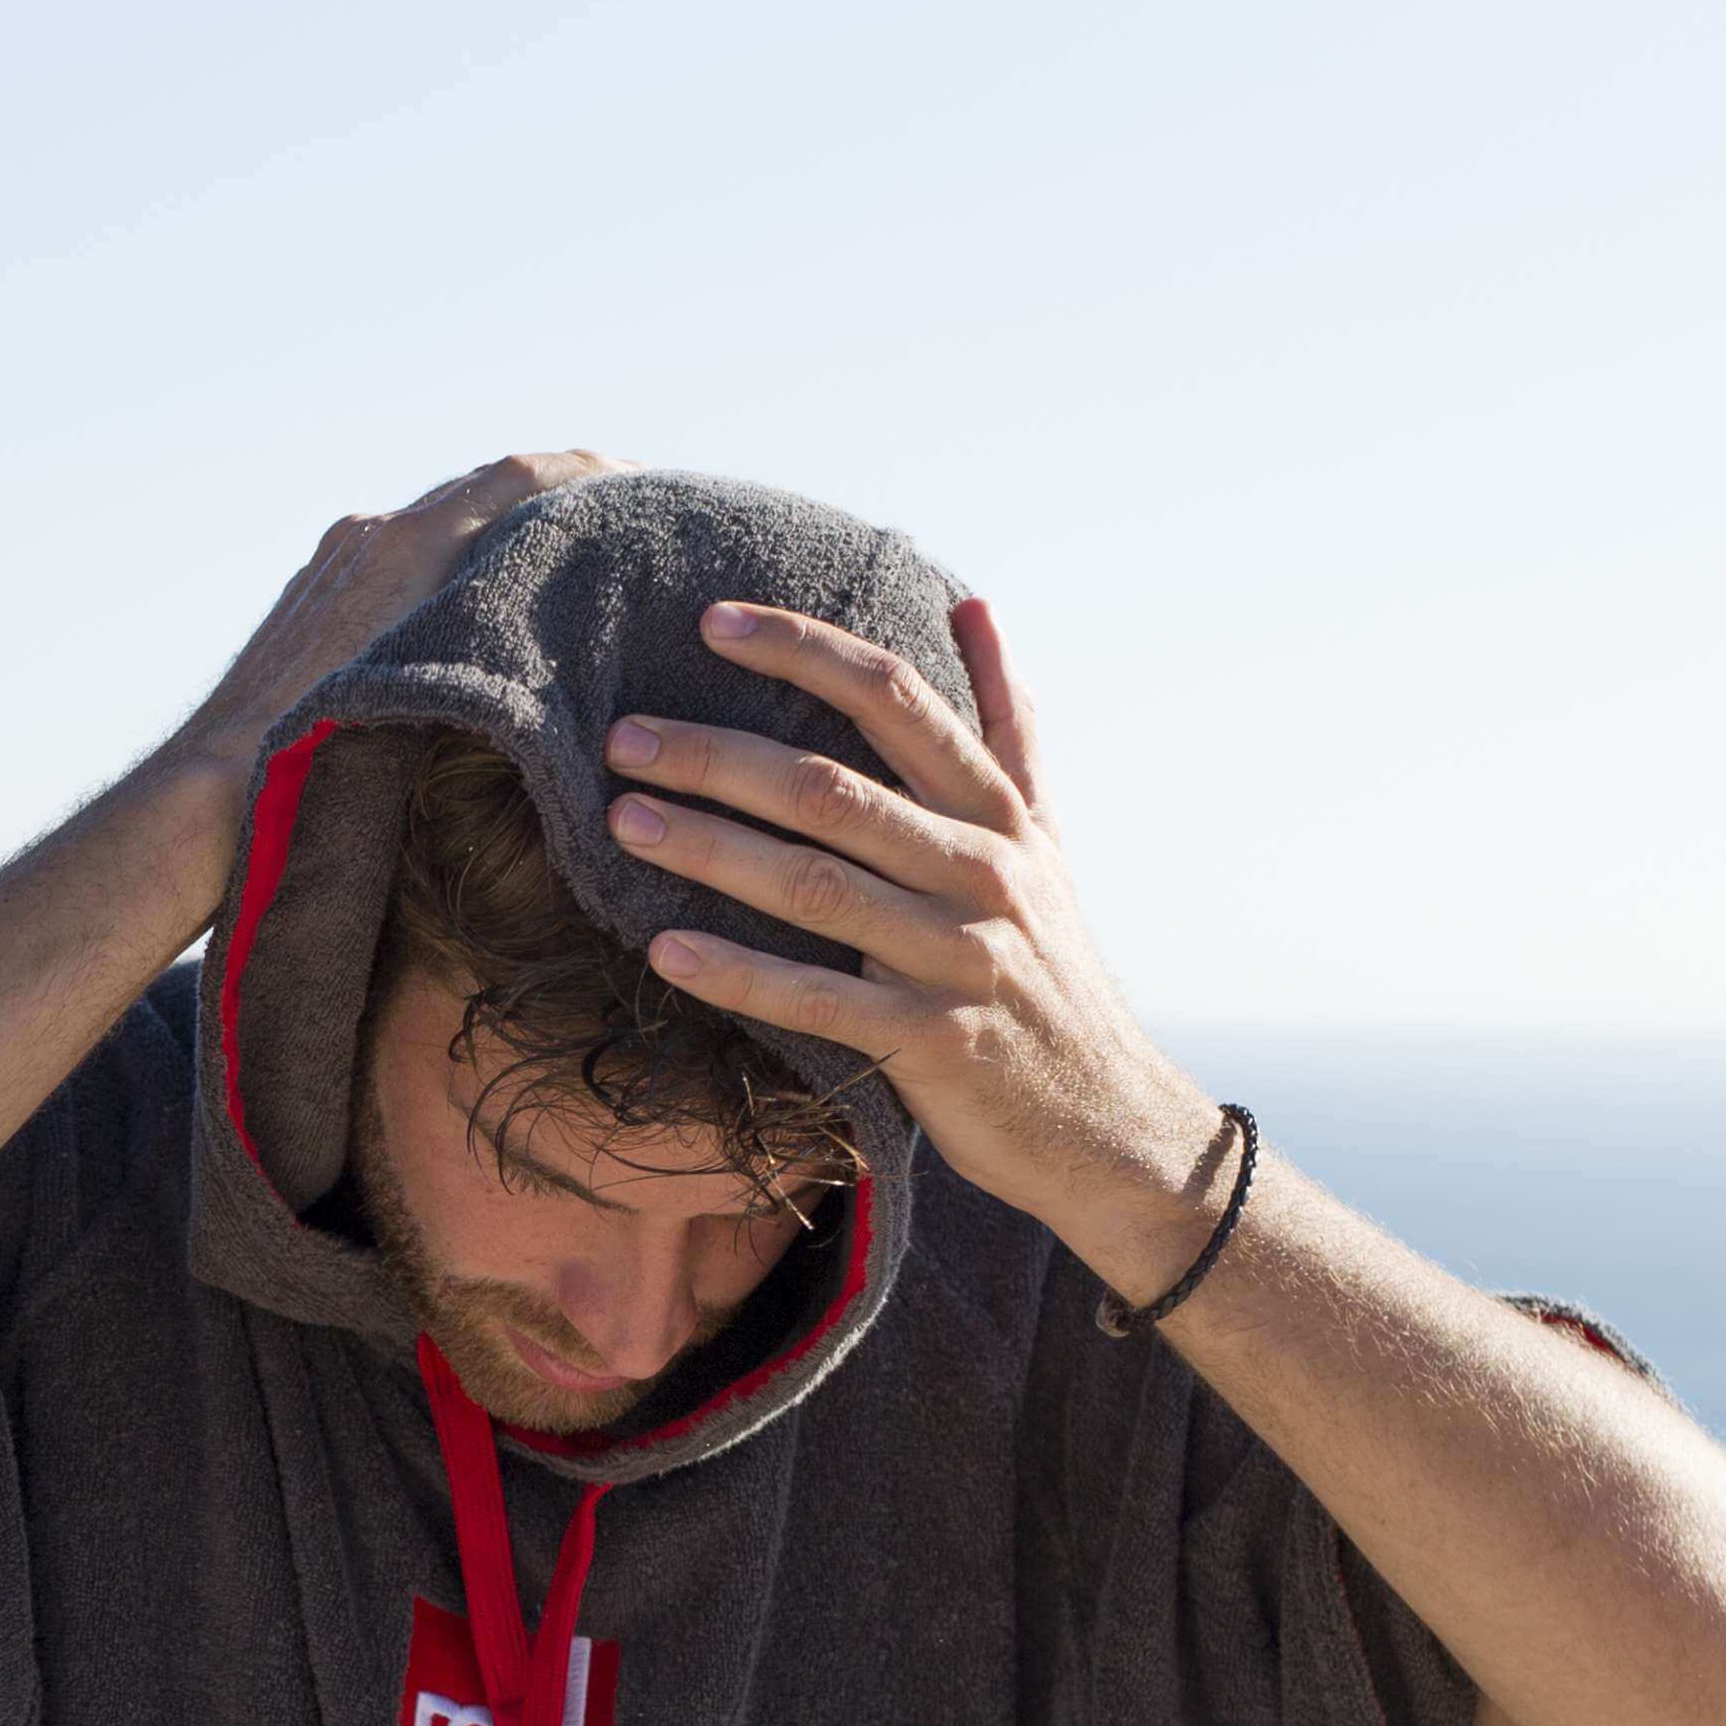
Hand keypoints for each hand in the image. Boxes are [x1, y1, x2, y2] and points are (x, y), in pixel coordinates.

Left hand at [167, 451, 624, 792]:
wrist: (213, 785)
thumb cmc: (311, 755)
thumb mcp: (427, 683)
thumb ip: (488, 624)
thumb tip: (553, 613)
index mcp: (402, 542)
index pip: (518, 477)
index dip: (586, 475)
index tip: (640, 486)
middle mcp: (370, 534)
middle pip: (484, 488)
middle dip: (553, 497)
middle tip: (618, 518)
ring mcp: (338, 558)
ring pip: (442, 519)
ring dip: (502, 526)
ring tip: (560, 555)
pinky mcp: (316, 589)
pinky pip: (401, 552)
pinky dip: (453, 556)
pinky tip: (479, 595)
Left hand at [603, 597, 1230, 1300]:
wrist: (1103, 1120)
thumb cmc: (1048, 969)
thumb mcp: (1045, 838)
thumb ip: (1006, 724)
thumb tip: (971, 605)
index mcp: (997, 811)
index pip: (894, 699)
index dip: (802, 651)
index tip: (712, 623)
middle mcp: (981, 870)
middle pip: (831, 788)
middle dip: (718, 756)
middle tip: (623, 738)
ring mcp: (956, 956)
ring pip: (814, 885)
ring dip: (710, 849)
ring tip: (622, 821)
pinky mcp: (931, 1040)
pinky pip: (816, 1000)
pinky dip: (738, 973)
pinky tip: (665, 949)